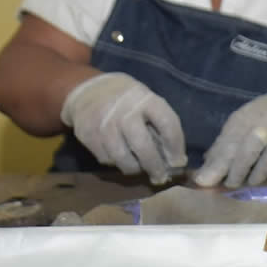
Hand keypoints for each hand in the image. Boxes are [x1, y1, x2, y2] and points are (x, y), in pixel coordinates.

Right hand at [60, 73, 185, 183]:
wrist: (88, 89)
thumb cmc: (126, 99)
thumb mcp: (145, 101)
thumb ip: (158, 124)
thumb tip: (172, 159)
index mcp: (144, 98)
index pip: (167, 123)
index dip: (176, 146)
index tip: (178, 161)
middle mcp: (123, 110)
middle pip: (143, 146)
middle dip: (154, 166)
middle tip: (160, 177)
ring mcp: (103, 123)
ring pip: (122, 158)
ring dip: (134, 168)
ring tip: (139, 168)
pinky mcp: (87, 135)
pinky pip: (106, 159)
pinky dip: (116, 163)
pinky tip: (121, 158)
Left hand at [194, 89, 266, 188]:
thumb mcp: (250, 123)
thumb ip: (232, 140)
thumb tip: (208, 159)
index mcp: (241, 118)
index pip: (222, 141)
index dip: (210, 161)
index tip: (198, 179)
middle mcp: (253, 121)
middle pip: (231, 146)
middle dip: (217, 166)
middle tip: (205, 183)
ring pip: (248, 151)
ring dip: (238, 170)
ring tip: (231, 184)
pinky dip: (261, 171)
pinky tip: (255, 181)